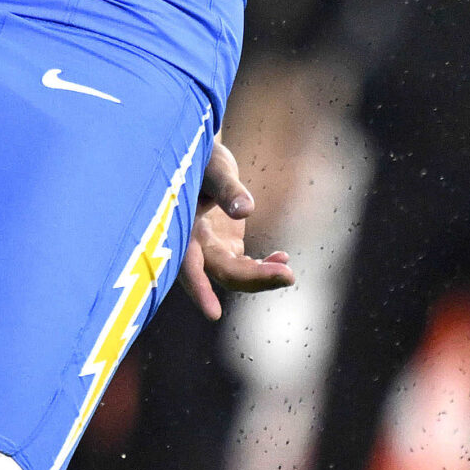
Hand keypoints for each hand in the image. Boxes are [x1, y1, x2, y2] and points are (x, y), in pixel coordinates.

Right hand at [182, 136, 294, 320]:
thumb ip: (228, 189)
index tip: (214, 314)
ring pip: (234, 274)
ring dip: (261, 277)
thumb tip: (246, 212)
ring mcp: (210, 247)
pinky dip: (263, 266)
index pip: (188, 264)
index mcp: (180, 227)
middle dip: (254, 279)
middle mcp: (192, 244)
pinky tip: (282, 257)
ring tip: (288, 271)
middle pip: (221, 273)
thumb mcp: (213, 169)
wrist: (200, 155)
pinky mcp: (224, 245)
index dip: (199, 289)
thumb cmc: (201, 157)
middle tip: (288, 275)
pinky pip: (243, 266)